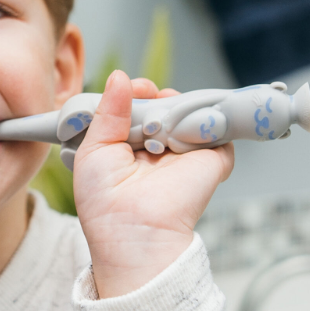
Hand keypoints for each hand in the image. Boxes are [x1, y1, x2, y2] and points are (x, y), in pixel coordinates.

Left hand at [73, 70, 233, 298]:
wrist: (134, 233)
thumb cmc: (105, 203)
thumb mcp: (93, 150)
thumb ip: (107, 113)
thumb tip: (120, 77)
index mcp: (127, 146)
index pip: (135, 107)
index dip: (134, 93)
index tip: (132, 88)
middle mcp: (157, 147)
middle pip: (163, 105)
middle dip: (155, 96)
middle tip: (148, 95)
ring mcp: (185, 152)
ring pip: (188, 112)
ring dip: (178, 104)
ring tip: (163, 113)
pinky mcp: (212, 159)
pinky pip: (216, 127)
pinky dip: (206, 117)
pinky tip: (186, 122)